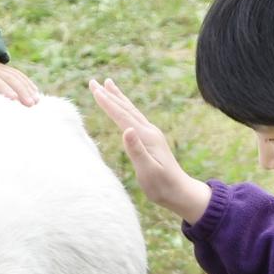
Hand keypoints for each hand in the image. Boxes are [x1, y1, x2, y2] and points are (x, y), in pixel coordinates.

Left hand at [0, 60, 39, 109]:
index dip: (4, 89)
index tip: (14, 99)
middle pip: (9, 78)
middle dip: (21, 91)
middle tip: (30, 104)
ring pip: (16, 75)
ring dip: (27, 87)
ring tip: (36, 101)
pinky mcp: (3, 68)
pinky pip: (18, 74)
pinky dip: (27, 83)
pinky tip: (35, 92)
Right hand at [88, 78, 211, 223]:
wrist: (180, 192)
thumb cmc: (162, 186)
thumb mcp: (148, 171)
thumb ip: (137, 151)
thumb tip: (126, 130)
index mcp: (146, 137)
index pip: (122, 116)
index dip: (107, 103)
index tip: (95, 90)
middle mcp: (149, 131)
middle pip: (125, 108)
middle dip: (109, 94)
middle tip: (93, 81)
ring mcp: (151, 134)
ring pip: (131, 110)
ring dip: (118, 97)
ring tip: (108, 84)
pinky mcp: (151, 139)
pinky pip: (134, 118)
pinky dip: (125, 108)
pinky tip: (123, 108)